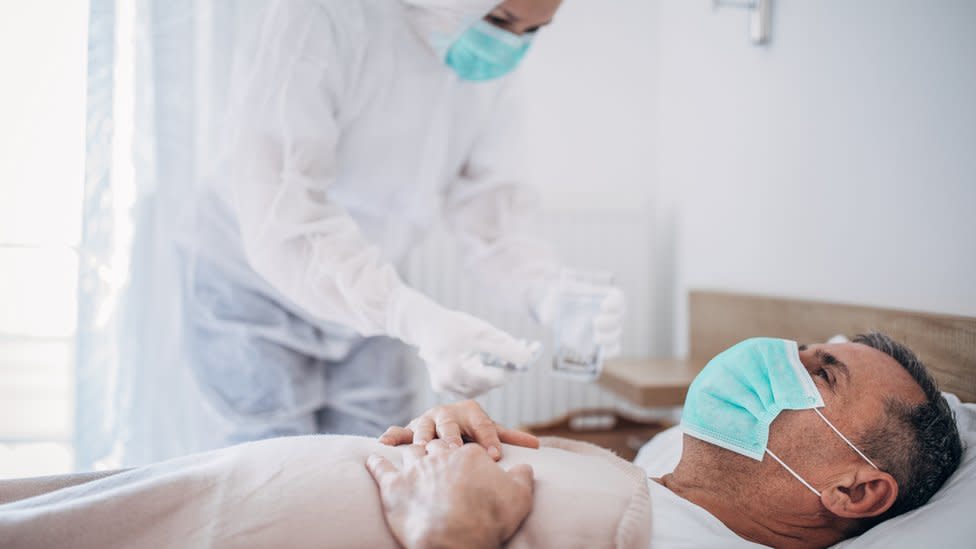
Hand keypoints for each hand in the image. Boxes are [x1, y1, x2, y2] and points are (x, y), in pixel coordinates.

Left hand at [366, 442, 533, 548]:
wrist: (456, 539)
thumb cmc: (490, 519)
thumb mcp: (520, 496)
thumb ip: (522, 477)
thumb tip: (525, 466)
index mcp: (470, 454)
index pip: (468, 448)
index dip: (469, 456)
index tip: (468, 465)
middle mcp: (440, 455)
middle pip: (437, 445)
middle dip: (438, 447)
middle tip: (437, 453)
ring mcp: (415, 469)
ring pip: (410, 451)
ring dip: (408, 450)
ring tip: (406, 451)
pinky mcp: (393, 486)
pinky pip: (380, 468)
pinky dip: (376, 462)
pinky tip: (374, 456)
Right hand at [378, 400, 539, 459]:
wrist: (445, 422)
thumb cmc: (471, 431)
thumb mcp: (490, 432)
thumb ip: (509, 437)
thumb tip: (538, 445)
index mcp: (470, 411)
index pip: (483, 424)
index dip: (489, 439)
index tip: (495, 456)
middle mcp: (447, 413)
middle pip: (450, 424)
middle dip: (453, 436)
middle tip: (456, 448)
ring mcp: (427, 420)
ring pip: (423, 426)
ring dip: (423, 435)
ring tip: (424, 447)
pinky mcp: (410, 429)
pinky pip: (400, 431)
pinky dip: (393, 436)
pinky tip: (385, 443)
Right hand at [389, 287, 534, 396]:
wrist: (424, 324)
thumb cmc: (454, 325)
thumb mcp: (482, 332)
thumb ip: (506, 347)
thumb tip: (528, 359)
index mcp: (455, 372)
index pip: (496, 378)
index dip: (514, 366)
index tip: (530, 354)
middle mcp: (448, 385)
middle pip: (489, 383)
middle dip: (507, 367)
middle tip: (525, 350)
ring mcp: (445, 388)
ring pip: (482, 386)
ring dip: (496, 371)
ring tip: (507, 354)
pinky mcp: (444, 387)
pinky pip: (471, 384)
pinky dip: (482, 374)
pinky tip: (487, 360)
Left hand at [534, 272, 625, 358]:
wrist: (552, 313)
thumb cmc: (557, 299)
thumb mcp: (555, 293)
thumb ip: (557, 292)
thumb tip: (556, 292)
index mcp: (601, 296)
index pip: (617, 298)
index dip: (615, 303)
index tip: (603, 306)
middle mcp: (607, 312)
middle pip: (619, 316)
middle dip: (610, 321)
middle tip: (595, 322)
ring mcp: (604, 329)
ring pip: (616, 334)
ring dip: (609, 338)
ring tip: (596, 339)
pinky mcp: (599, 344)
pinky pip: (612, 350)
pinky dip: (610, 352)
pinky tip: (601, 353)